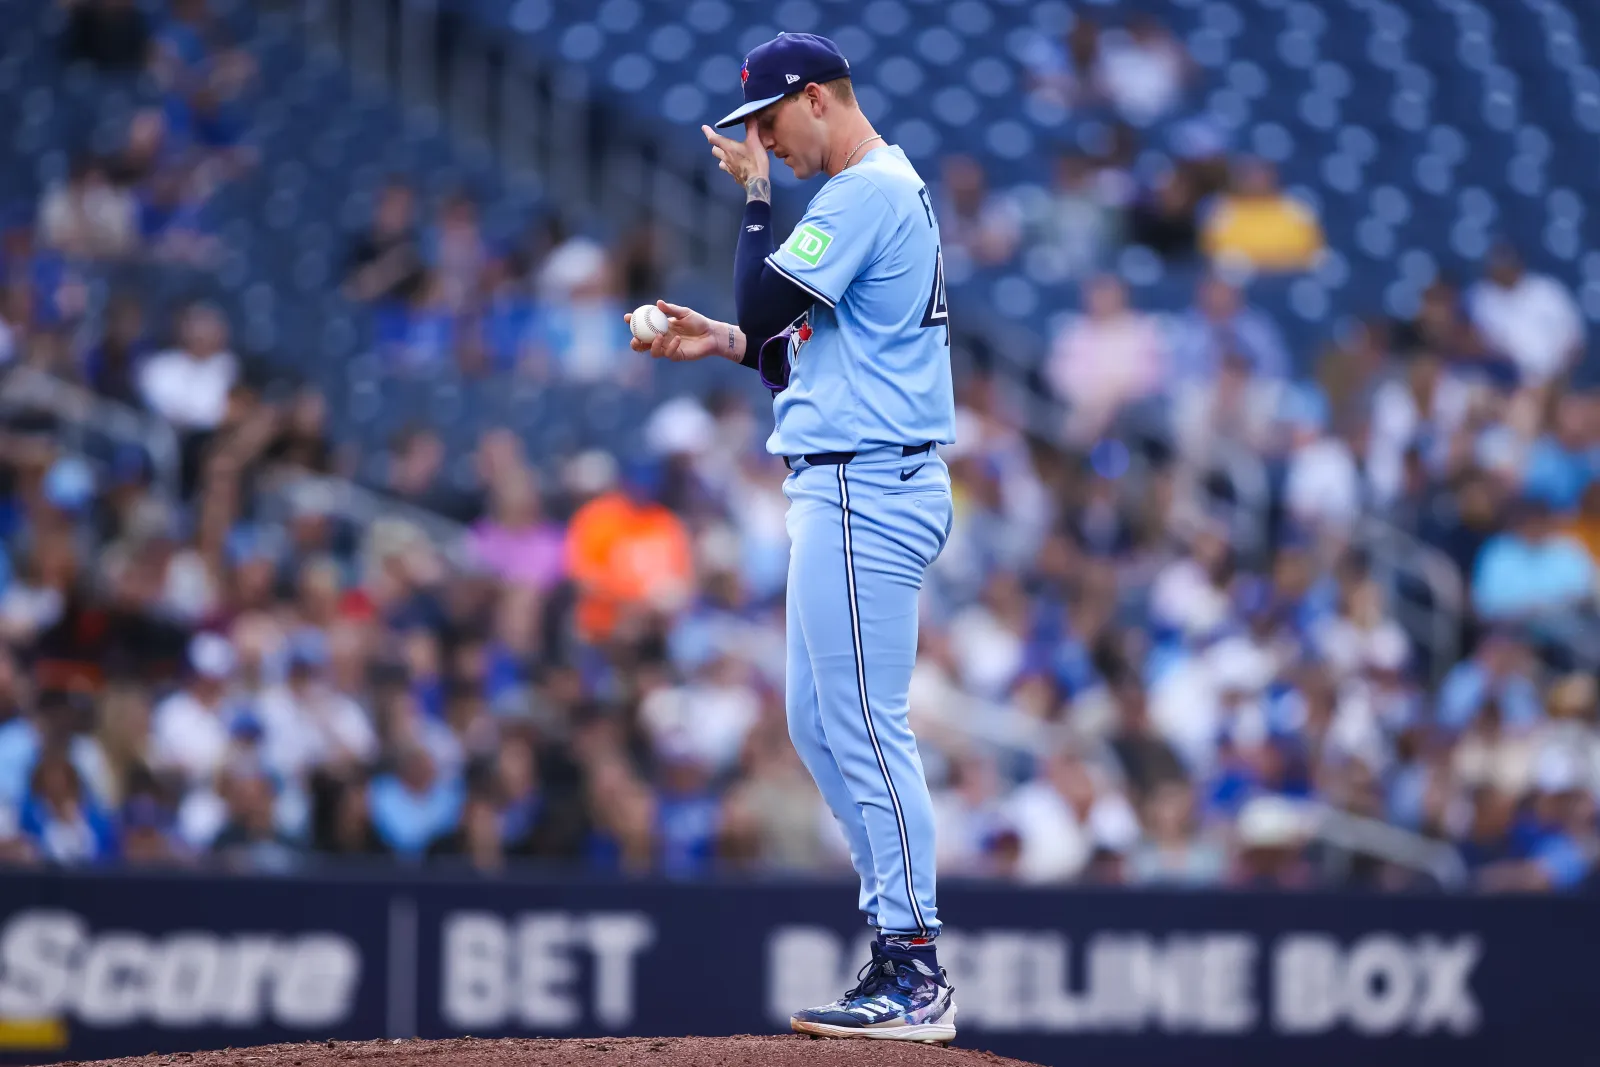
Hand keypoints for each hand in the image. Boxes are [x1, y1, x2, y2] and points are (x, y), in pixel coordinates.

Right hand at [624, 300, 742, 362]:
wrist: (711, 334)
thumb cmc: (698, 322)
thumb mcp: (684, 313)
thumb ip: (671, 309)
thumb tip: (658, 303)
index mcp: (660, 326)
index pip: (642, 326)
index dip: (632, 322)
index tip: (627, 317)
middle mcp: (662, 338)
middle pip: (642, 344)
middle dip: (635, 342)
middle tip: (635, 338)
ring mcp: (668, 348)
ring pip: (653, 351)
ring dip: (653, 345)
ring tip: (658, 336)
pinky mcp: (676, 355)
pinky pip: (669, 354)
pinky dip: (671, 346)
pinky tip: (678, 339)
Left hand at [701, 119, 769, 200]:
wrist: (757, 183)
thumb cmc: (754, 161)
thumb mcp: (755, 142)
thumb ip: (751, 128)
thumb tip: (749, 114)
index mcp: (728, 148)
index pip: (714, 139)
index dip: (708, 132)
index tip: (704, 128)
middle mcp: (725, 158)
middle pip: (715, 151)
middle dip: (716, 146)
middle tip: (719, 143)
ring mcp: (729, 168)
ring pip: (720, 161)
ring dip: (721, 157)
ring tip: (727, 155)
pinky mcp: (734, 176)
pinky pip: (728, 170)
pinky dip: (730, 166)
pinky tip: (736, 167)